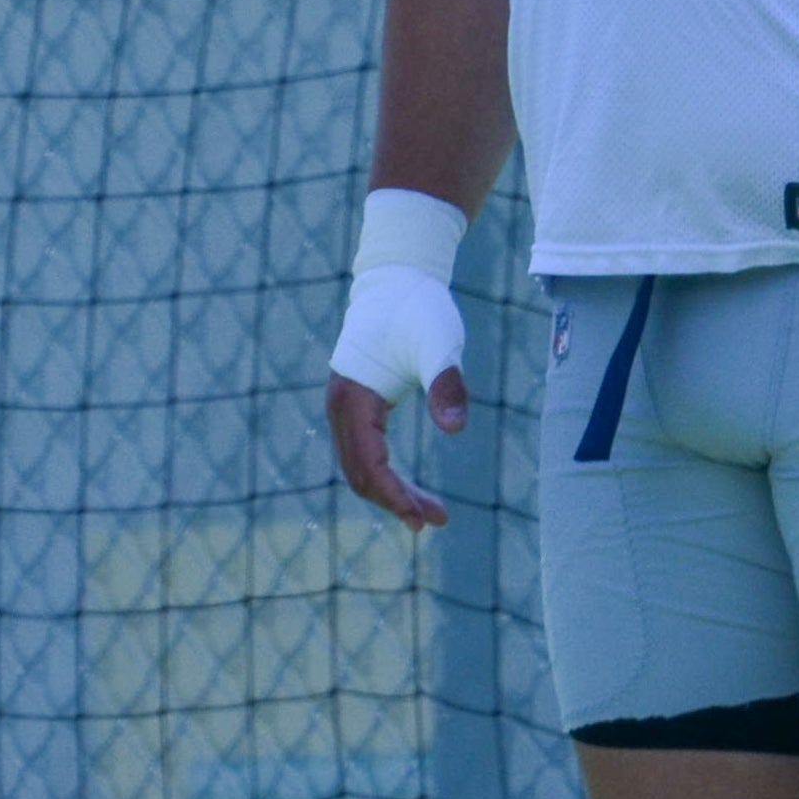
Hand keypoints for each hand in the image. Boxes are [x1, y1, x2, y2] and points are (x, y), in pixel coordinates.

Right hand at [327, 265, 469, 531]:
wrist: (400, 276)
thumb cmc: (420, 307)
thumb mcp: (441, 342)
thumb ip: (447, 383)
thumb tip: (457, 430)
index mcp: (352, 400)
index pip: (368, 465)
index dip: (395, 495)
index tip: (424, 518)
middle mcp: (341, 408)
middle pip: (360, 473)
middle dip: (395, 501)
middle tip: (433, 522)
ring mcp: (347, 407)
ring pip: (361, 465)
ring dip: (391, 492)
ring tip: (428, 514)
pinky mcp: (360, 403)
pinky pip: (367, 450)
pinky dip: (387, 473)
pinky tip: (409, 487)